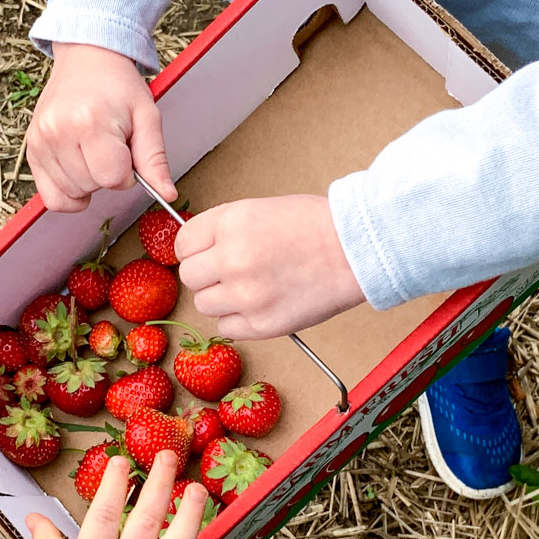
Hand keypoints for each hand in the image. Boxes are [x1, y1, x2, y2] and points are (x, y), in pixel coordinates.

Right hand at [26, 43, 175, 212]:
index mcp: (90, 121)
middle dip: (107, 174)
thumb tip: (168, 194)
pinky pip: (51, 197)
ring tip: (92, 149)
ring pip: (72, 194)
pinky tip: (77, 171)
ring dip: (88, 182)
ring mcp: (40, 141)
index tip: (126, 150)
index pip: (113, 178)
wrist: (86, 60)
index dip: (127, 172)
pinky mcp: (31, 149)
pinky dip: (68, 193)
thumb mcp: (146, 117)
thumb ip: (154, 159)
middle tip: (109, 144)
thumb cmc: (118, 87)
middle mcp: (58, 131)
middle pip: (92, 186)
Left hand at [175, 194, 366, 337]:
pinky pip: (227, 328)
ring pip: (204, 305)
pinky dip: (239, 320)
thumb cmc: (315, 226)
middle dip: (207, 275)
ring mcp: (246, 294)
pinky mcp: (262, 324)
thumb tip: (197, 250)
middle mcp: (232, 258)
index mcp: (230, 223)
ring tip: (250, 288)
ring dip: (221, 299)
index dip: (195, 250)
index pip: (183, 244)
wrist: (356, 250)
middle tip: (232, 273)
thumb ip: (225, 230)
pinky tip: (260, 305)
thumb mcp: (260, 210)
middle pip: (190, 277)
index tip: (206, 255)